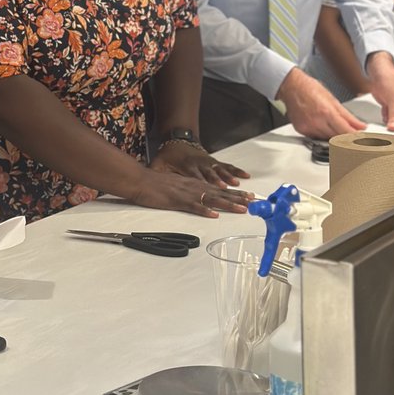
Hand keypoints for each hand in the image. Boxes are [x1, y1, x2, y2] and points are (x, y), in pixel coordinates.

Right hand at [134, 168, 252, 218]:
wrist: (140, 180)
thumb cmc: (155, 183)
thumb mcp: (176, 184)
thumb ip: (187, 190)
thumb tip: (199, 199)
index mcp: (194, 183)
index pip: (218, 188)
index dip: (234, 192)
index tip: (247, 196)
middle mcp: (193, 186)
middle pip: (219, 192)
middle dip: (237, 197)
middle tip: (253, 201)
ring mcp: (186, 193)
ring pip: (211, 199)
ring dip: (227, 204)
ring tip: (241, 209)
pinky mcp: (177, 200)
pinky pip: (193, 206)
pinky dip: (204, 210)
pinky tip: (213, 214)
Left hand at [150, 141, 248, 187]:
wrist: (176, 139)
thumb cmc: (167, 156)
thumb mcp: (158, 164)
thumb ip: (157, 174)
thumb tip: (149, 183)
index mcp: (187, 167)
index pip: (198, 180)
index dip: (205, 188)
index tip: (213, 195)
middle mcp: (200, 165)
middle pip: (214, 179)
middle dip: (224, 187)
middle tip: (234, 194)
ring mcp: (208, 163)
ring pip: (222, 174)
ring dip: (232, 181)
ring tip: (242, 188)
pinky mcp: (213, 161)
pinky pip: (226, 167)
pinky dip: (235, 171)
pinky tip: (245, 176)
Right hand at [279, 67, 365, 138]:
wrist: (290, 86)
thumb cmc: (309, 88)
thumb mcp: (332, 99)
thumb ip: (348, 116)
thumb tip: (360, 126)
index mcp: (326, 113)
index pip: (345, 132)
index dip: (355, 137)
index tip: (360, 138)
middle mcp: (316, 122)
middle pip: (337, 137)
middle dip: (345, 136)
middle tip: (350, 132)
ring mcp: (308, 127)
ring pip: (327, 139)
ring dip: (333, 135)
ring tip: (334, 125)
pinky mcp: (301, 130)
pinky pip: (316, 137)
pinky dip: (321, 133)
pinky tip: (321, 125)